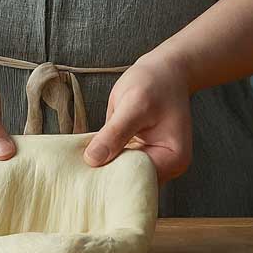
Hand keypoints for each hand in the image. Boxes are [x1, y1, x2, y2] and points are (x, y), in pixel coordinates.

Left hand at [84, 53, 192, 183]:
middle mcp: (165, 167)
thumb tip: (93, 160)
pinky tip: (90, 156)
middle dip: (107, 178)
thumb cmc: (154, 83)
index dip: (113, 179)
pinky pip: (119, 164)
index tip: (88, 176)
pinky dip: (105, 160)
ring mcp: (152, 162)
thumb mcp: (133, 105)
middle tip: (79, 176)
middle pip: (131, 182)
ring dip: (104, 170)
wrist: (163, 70)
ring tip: (82, 168)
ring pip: (123, 176)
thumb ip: (114, 133)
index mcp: (173, 159)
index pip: (139, 180)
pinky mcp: (138, 155)